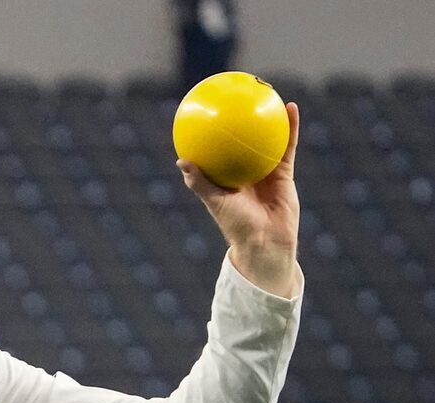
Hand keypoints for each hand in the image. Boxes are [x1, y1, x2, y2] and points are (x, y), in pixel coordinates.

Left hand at [182, 99, 300, 298]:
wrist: (266, 241)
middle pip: (238, 141)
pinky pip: (286, 144)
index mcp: (222, 179)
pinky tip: (290, 107)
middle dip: (236, 120)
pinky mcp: (284, 171)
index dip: (208, 134)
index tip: (202, 113)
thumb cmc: (236, 225)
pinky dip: (290, 126)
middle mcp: (241, 172)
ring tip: (265, 92)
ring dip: (265, 117)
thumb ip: (200, 183)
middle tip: (232, 95)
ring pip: (264, 139)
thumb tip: (181, 161)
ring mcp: (263, 170)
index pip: (212, 152)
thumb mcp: (215, 202)